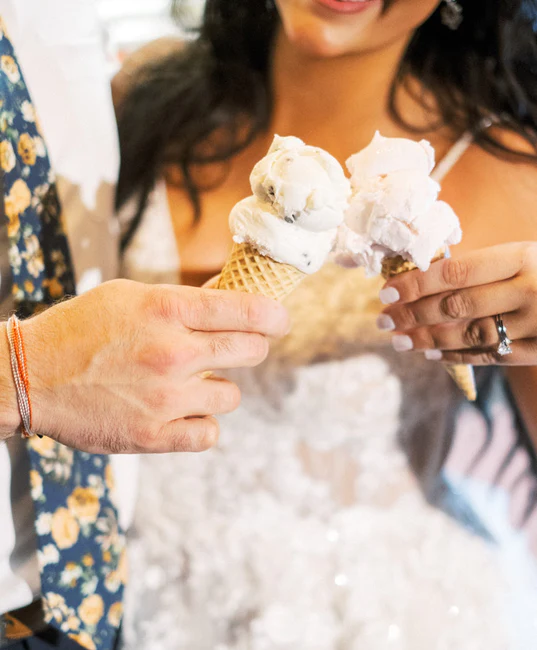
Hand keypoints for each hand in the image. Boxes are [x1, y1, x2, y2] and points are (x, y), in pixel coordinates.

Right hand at [0, 280, 288, 451]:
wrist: (29, 376)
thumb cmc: (82, 329)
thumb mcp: (131, 296)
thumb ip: (184, 302)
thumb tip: (230, 299)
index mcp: (167, 310)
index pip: (248, 310)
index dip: (274, 316)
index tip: (280, 320)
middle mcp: (172, 353)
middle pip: (252, 351)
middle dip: (251, 347)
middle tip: (236, 348)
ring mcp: (165, 398)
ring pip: (232, 396)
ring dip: (218, 388)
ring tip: (188, 383)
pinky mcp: (154, 436)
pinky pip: (210, 433)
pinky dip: (201, 424)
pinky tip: (181, 413)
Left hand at [377, 243, 536, 365]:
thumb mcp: (528, 254)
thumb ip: (485, 266)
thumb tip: (424, 279)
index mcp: (524, 257)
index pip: (456, 272)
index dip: (416, 283)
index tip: (386, 291)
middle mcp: (530, 290)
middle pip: (457, 305)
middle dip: (412, 314)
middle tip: (382, 319)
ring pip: (470, 334)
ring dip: (428, 339)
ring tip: (399, 339)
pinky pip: (492, 356)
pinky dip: (458, 355)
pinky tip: (432, 354)